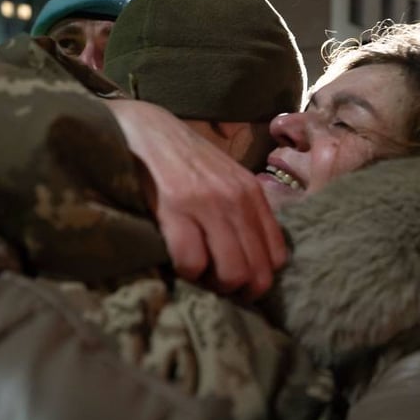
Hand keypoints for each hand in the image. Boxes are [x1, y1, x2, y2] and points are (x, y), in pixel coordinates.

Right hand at [105, 99, 285, 299]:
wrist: (144, 128)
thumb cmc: (182, 158)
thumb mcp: (225, 178)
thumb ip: (242, 210)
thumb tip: (253, 256)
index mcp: (253, 194)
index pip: (276, 257)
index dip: (257, 278)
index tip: (236, 280)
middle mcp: (237, 199)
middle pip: (258, 273)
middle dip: (238, 291)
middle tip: (214, 285)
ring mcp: (208, 203)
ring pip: (232, 273)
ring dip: (213, 285)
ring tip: (196, 274)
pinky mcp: (175, 207)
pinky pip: (193, 262)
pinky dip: (186, 272)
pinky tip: (175, 260)